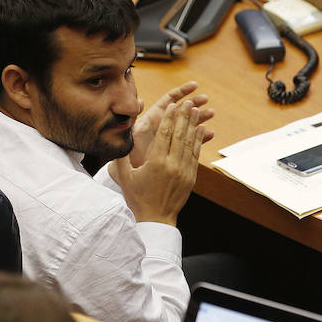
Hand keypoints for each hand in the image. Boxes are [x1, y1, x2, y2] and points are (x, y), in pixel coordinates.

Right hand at [110, 100, 205, 224]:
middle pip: (180, 135)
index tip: (173, 105)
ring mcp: (184, 172)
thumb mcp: (124, 177)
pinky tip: (201, 130)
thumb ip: (121, 156)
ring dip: (194, 125)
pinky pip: (195, 155)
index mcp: (155, 163)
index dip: (170, 118)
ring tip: (197, 111)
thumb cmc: (137, 197)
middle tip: (189, 102)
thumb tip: (119, 138)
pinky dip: (198, 141)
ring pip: (190, 143)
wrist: (156, 219)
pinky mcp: (191, 177)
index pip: (164, 135)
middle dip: (184, 117)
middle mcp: (172, 166)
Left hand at [129, 82, 213, 167]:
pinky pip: (189, 141)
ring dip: (199, 118)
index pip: (168, 101)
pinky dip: (200, 137)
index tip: (194, 86)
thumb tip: (139, 101)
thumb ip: (133, 119)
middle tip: (205, 99)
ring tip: (211, 113)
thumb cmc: (127, 157)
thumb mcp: (130, 136)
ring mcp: (169, 138)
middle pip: (180, 110)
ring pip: (187, 124)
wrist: (131, 177)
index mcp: (151, 120)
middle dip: (193, 103)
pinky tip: (210, 134)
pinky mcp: (174, 150)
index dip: (181, 92)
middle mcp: (161, 126)